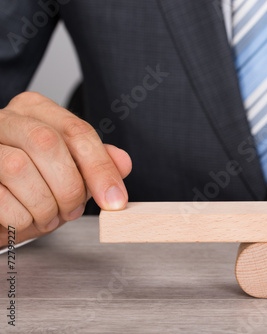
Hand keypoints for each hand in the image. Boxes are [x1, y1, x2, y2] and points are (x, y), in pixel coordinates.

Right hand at [0, 92, 131, 245]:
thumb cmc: (29, 185)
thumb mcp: (68, 172)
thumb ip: (96, 164)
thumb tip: (123, 162)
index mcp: (35, 110)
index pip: (77, 131)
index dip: (101, 168)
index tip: (115, 200)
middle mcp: (4, 119)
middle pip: (47, 142)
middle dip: (69, 186)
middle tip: (73, 210)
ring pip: (17, 167)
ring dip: (43, 205)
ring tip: (48, 217)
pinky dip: (20, 218)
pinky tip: (24, 220)